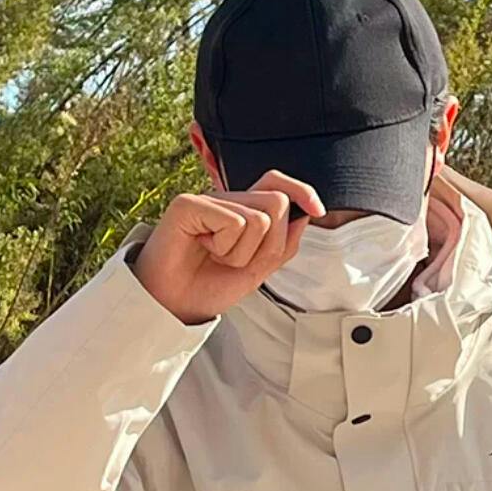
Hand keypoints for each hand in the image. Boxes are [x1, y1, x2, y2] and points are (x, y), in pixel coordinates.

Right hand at [131, 170, 325, 324]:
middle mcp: (225, 200)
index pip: (277, 183)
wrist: (174, 306)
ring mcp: (206, 199)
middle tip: (236, 260)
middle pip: (277, 204)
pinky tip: (203, 249)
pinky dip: (225, 246)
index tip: (317, 209)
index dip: (301, 190)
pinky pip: (234, 222)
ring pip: (259, 217)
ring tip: (217, 256)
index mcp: (242, 210)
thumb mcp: (258, 270)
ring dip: (243, 251)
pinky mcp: (188, 204)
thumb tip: (305, 215)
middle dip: (268, 244)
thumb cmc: (208, 286)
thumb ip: (283, 244)